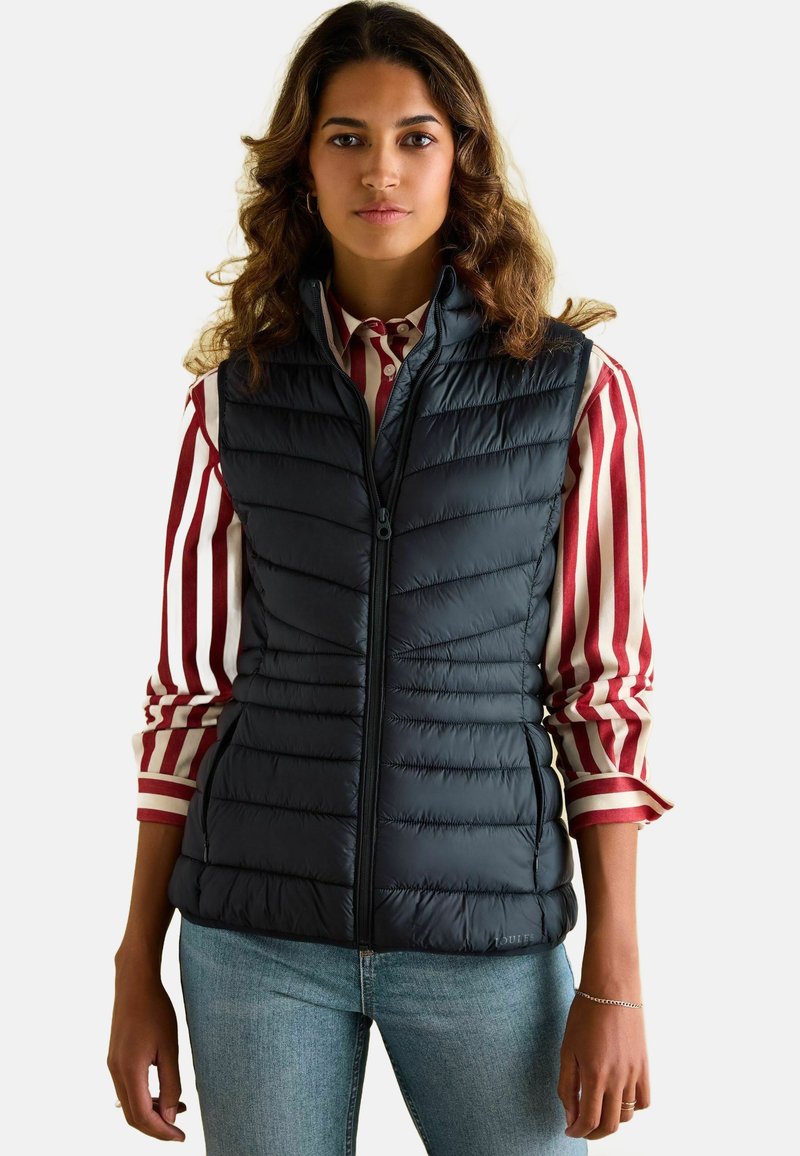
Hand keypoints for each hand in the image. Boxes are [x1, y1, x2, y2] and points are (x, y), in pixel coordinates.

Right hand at [107, 959, 186, 1141]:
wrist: (134, 982)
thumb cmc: (156, 1010)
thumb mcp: (170, 1047)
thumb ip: (171, 1083)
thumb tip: (170, 1116)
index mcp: (129, 1070)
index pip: (142, 1116)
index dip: (161, 1131)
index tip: (180, 1137)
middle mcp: (116, 1071)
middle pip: (132, 1116)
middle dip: (155, 1127)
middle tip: (179, 1130)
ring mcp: (113, 1065)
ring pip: (129, 1104)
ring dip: (151, 1112)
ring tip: (178, 1108)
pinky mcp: (115, 1058)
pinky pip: (127, 1089)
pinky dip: (144, 1098)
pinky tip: (162, 1092)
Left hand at [557, 994, 650, 1139]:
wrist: (612, 989)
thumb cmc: (585, 1015)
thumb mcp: (567, 1049)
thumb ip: (566, 1086)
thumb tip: (570, 1116)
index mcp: (594, 1074)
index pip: (589, 1120)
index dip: (577, 1132)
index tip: (569, 1130)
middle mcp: (617, 1078)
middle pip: (610, 1125)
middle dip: (593, 1133)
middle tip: (582, 1127)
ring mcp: (634, 1073)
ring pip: (627, 1116)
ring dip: (611, 1121)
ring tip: (598, 1111)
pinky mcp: (644, 1066)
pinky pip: (643, 1101)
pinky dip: (631, 1108)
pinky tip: (618, 1098)